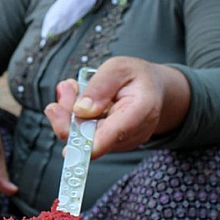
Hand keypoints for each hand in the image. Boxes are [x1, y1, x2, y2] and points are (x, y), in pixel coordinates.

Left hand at [44, 56, 189, 158]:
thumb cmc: (137, 77)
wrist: (153, 90)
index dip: (90, 143)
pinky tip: (80, 100)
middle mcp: (133, 133)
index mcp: (142, 110)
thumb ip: (100, 86)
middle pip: (92, 139)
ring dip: (69, 114)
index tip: (67, 151)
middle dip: (68, 116)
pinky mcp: (109, 144)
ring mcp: (121, 143)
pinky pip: (85, 137)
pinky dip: (76, 119)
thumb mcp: (118, 68)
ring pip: (84, 138)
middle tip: (66, 88)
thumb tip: (80, 111)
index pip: (115, 132)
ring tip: (74, 88)